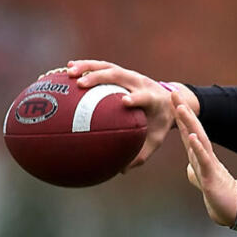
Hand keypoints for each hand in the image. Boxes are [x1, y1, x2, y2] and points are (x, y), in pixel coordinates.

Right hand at [67, 59, 195, 171]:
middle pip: (120, 75)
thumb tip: (121, 171)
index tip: (125, 101)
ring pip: (108, 67)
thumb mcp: (156, 138)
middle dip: (101, 77)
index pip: (144, 96)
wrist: (170, 100)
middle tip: (81, 84)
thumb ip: (141, 153)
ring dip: (88, 67)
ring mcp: (130, 75)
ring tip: (68, 72)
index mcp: (152, 98)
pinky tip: (66, 69)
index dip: (136, 97)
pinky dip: (86, 66)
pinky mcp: (122, 72)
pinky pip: (102, 66)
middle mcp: (140, 82)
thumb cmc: (160, 123)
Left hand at [174, 94, 236, 226]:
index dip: (179, 115)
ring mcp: (208, 163)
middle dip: (183, 110)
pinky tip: (192, 136)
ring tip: (181, 108)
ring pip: (198, 138)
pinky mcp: (210, 175)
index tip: (172, 98)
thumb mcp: (200, 179)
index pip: (187, 130)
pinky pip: (203, 158)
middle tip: (173, 92)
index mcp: (198, 154)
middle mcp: (203, 154)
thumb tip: (189, 168)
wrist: (230, 208)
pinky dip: (198, 146)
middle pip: (192, 128)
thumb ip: (195, 170)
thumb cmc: (216, 193)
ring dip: (190, 122)